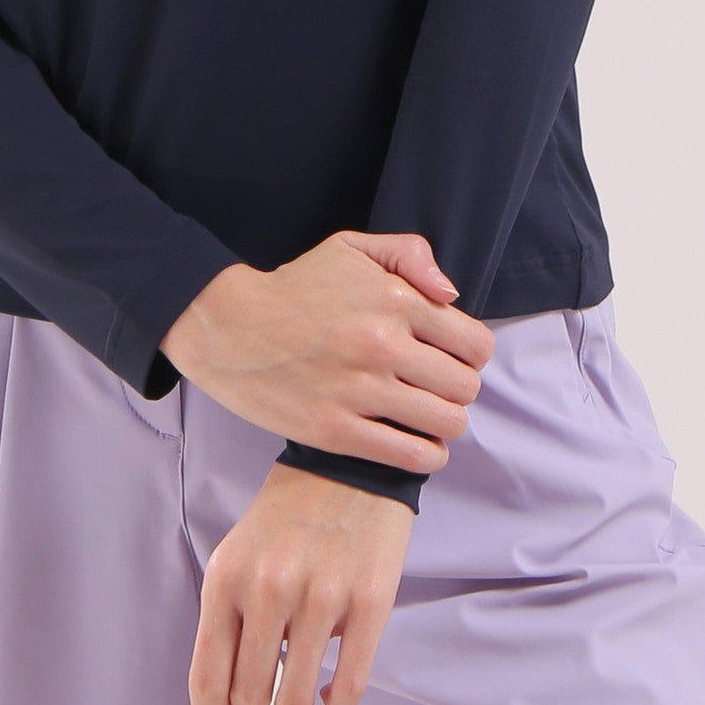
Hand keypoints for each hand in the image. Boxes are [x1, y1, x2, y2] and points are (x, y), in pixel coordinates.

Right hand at [161, 230, 496, 477]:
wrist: (230, 326)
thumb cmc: (295, 288)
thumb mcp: (351, 248)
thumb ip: (409, 254)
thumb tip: (451, 295)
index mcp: (394, 298)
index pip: (475, 343)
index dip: (471, 354)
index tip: (453, 358)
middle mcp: (383, 343)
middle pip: (465, 387)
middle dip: (458, 390)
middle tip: (436, 388)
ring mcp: (360, 390)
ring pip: (446, 424)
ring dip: (444, 425)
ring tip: (426, 417)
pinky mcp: (336, 431)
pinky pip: (411, 456)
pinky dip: (425, 456)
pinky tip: (415, 444)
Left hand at [188, 459, 413, 704]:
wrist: (351, 465)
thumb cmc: (289, 517)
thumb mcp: (239, 555)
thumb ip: (224, 619)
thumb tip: (217, 704)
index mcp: (229, 576)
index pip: (208, 671)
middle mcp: (269, 587)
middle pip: (250, 694)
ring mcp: (322, 595)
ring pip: (297, 700)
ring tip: (297, 694)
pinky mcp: (370, 602)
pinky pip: (348, 688)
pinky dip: (336, 702)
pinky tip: (331, 691)